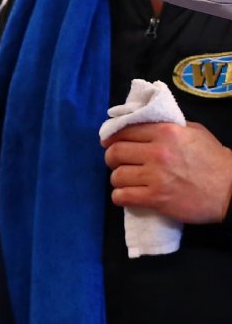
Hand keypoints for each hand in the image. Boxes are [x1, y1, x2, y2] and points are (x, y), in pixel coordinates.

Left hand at [102, 121, 231, 223]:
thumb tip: (143, 124)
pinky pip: (123, 196)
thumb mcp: (194, 132)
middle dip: (112, 159)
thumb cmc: (215, 160)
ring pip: (116, 176)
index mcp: (165, 132)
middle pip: (115, 153)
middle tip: (117, 163)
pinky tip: (126, 196)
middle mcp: (157, 152)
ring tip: (126, 181)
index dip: (112, 137)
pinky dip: (120, 196)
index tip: (109, 143)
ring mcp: (156, 177)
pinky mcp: (157, 199)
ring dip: (117, 179)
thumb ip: (167, 126)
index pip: (124, 130)